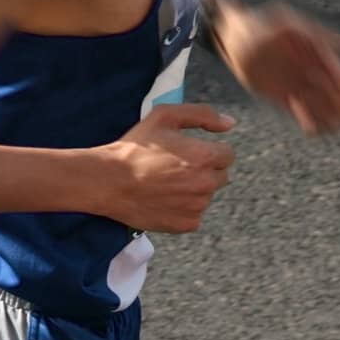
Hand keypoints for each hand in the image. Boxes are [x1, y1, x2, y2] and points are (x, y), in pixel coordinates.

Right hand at [97, 104, 236, 233]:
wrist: (109, 182)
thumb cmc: (136, 147)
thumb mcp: (166, 116)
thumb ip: (203, 115)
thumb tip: (230, 124)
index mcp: (206, 156)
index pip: (227, 155)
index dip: (208, 151)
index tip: (189, 153)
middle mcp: (206, 184)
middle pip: (220, 176)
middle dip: (205, 171)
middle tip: (176, 168)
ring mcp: (196, 207)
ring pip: (206, 196)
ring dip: (194, 190)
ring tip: (166, 184)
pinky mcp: (185, 224)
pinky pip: (194, 215)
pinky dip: (183, 208)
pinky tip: (163, 199)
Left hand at [212, 0, 339, 135]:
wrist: (232, 36)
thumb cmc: (260, 22)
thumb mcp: (285, 22)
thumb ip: (311, 32)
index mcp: (313, 50)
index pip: (335, 68)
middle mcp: (307, 69)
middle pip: (330, 88)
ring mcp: (294, 82)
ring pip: (316, 102)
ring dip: (328, 114)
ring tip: (337, 128)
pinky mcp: (280, 94)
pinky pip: (296, 109)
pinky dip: (305, 118)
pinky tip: (313, 130)